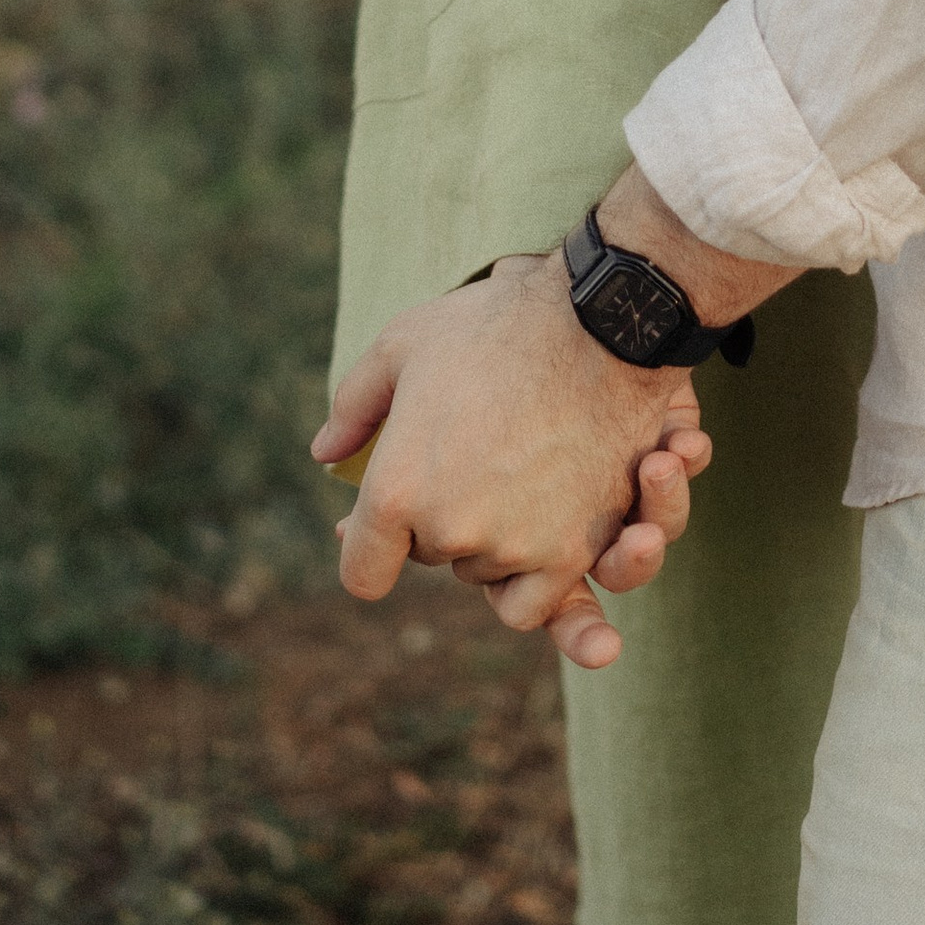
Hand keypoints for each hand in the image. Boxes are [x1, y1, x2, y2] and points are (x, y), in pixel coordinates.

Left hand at [310, 254, 713, 671]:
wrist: (600, 323)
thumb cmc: (494, 326)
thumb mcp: (403, 344)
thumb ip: (354, 407)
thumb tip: (324, 453)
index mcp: (396, 489)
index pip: (363, 571)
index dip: (369, 547)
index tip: (386, 526)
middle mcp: (449, 530)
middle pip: (430, 556)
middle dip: (440, 517)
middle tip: (470, 456)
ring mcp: (514, 546)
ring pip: (484, 571)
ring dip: (490, 539)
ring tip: (513, 470)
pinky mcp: (572, 552)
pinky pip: (535, 601)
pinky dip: (533, 574)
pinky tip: (540, 520)